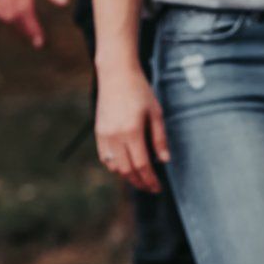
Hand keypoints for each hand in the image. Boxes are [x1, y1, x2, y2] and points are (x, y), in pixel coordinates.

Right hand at [0, 0, 68, 48]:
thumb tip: (62, 3)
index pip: (24, 8)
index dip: (32, 27)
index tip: (40, 41)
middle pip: (11, 13)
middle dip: (24, 28)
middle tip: (38, 40)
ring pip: (0, 9)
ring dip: (14, 22)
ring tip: (30, 31)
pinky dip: (6, 12)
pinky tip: (19, 17)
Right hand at [95, 67, 169, 192]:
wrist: (116, 74)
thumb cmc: (140, 92)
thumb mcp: (156, 114)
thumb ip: (159, 139)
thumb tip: (164, 161)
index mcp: (132, 131)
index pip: (142, 166)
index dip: (150, 180)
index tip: (158, 188)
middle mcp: (115, 135)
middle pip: (127, 170)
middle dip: (140, 183)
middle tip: (151, 188)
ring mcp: (104, 134)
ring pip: (114, 166)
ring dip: (127, 176)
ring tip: (141, 179)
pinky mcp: (98, 131)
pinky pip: (105, 157)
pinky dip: (115, 166)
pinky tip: (126, 166)